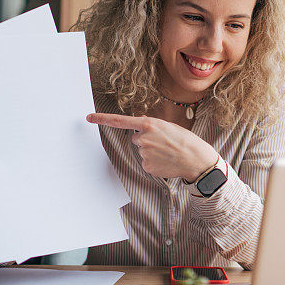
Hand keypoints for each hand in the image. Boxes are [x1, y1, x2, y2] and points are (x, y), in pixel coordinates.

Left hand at [87, 113, 217, 181]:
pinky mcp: (147, 166)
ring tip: (168, 152)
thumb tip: (139, 127)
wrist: (196, 159)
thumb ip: (151, 125)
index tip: (88, 118)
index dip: (102, 119)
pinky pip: (146, 163)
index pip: (120, 121)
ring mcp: (143, 154)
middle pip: (136, 139)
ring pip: (142, 151)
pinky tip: (166, 161)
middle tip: (164, 142)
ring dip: (152, 152)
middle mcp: (142, 139)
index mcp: (148, 124)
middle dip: (147, 140)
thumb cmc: (184, 140)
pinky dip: (155, 162)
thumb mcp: (168, 126)